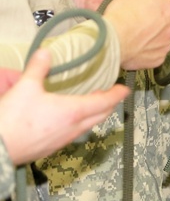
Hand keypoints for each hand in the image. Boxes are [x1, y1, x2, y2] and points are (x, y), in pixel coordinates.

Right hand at [0, 49, 129, 164]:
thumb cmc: (13, 120)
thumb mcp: (25, 88)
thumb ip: (37, 68)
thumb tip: (45, 52)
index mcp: (74, 112)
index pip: (105, 102)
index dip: (117, 95)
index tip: (124, 89)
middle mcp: (74, 128)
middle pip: (100, 115)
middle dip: (108, 104)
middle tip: (110, 94)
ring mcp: (63, 140)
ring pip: (87, 126)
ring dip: (94, 114)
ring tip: (91, 104)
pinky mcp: (51, 149)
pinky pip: (74, 134)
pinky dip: (79, 124)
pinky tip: (69, 120)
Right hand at [104, 0, 169, 70]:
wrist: (111, 40)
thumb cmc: (121, 15)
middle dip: (162, 23)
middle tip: (145, 23)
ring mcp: (166, 45)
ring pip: (164, 39)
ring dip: (155, 37)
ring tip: (137, 36)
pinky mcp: (158, 59)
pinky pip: (157, 53)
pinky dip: (149, 51)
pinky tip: (137, 47)